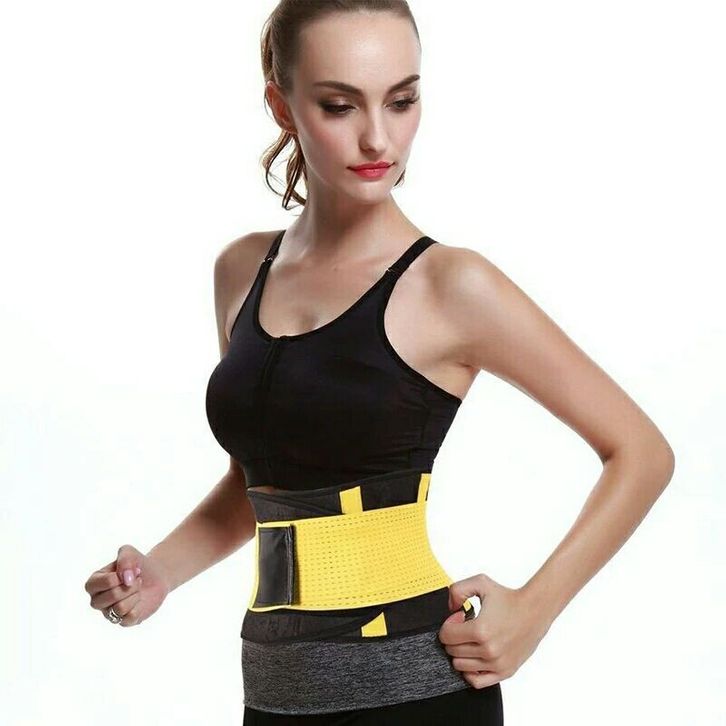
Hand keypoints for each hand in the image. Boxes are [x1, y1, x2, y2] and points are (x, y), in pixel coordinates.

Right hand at [84, 544, 171, 626]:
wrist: (155, 575)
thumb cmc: (137, 563)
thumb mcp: (128, 552)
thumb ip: (125, 559)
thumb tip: (126, 579)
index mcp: (93, 583)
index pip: (100, 583)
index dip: (118, 576)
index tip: (130, 570)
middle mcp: (97, 600)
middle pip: (111, 596)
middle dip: (130, 585)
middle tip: (136, 580)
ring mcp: (109, 613)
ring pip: (120, 608)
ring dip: (135, 595)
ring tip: (137, 589)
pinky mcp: (124, 621)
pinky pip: (130, 617)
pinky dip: (139, 606)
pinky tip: (139, 600)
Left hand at [438, 572, 551, 688]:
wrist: (535, 609)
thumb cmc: (509, 598)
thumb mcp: (480, 582)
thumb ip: (457, 590)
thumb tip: (450, 606)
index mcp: (480, 630)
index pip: (446, 636)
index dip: (449, 624)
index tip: (460, 617)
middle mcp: (489, 650)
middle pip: (452, 651)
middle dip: (454, 637)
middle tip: (466, 626)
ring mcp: (497, 664)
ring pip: (460, 666)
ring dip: (461, 652)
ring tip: (473, 639)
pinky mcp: (505, 672)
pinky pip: (476, 682)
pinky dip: (470, 671)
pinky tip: (476, 655)